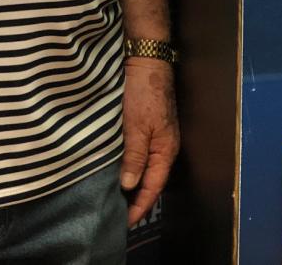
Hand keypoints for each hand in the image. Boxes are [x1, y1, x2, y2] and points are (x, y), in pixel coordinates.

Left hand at [120, 57, 178, 224]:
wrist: (146, 60)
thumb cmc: (144, 93)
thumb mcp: (137, 126)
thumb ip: (134, 156)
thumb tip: (129, 184)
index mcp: (165, 149)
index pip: (154, 185)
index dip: (140, 205)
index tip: (126, 221)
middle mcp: (163, 145)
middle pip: (151, 179)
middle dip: (137, 198)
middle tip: (117, 213)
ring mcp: (156, 135)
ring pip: (145, 167)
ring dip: (133, 183)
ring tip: (116, 196)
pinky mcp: (146, 126)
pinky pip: (139, 154)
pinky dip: (130, 166)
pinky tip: (118, 170)